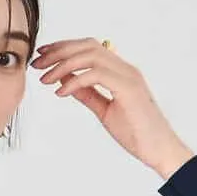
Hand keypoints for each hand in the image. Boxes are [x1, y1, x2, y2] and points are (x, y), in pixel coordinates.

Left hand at [30, 37, 195, 177]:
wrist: (159, 149)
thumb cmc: (136, 132)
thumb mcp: (104, 110)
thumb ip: (87, 94)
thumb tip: (66, 82)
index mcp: (120, 71)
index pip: (90, 48)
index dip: (64, 48)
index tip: (44, 55)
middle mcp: (125, 68)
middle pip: (87, 46)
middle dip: (58, 51)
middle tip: (37, 63)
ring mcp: (128, 76)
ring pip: (90, 56)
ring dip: (62, 64)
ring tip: (44, 78)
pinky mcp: (128, 89)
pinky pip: (96, 75)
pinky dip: (75, 81)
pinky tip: (61, 92)